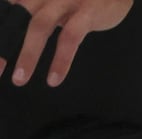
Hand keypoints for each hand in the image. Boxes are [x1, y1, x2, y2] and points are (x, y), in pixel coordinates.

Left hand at [3, 0, 133, 87]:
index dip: (0, 37)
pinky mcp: (85, 13)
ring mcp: (64, 1)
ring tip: (20, 80)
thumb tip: (12, 32)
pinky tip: (54, 78)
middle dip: (4, 45)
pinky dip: (61, 60)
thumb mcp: (52, 3)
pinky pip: (69, 38)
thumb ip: (31, 11)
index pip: (7, 11)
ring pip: (39, 27)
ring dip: (27, 55)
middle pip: (16, 19)